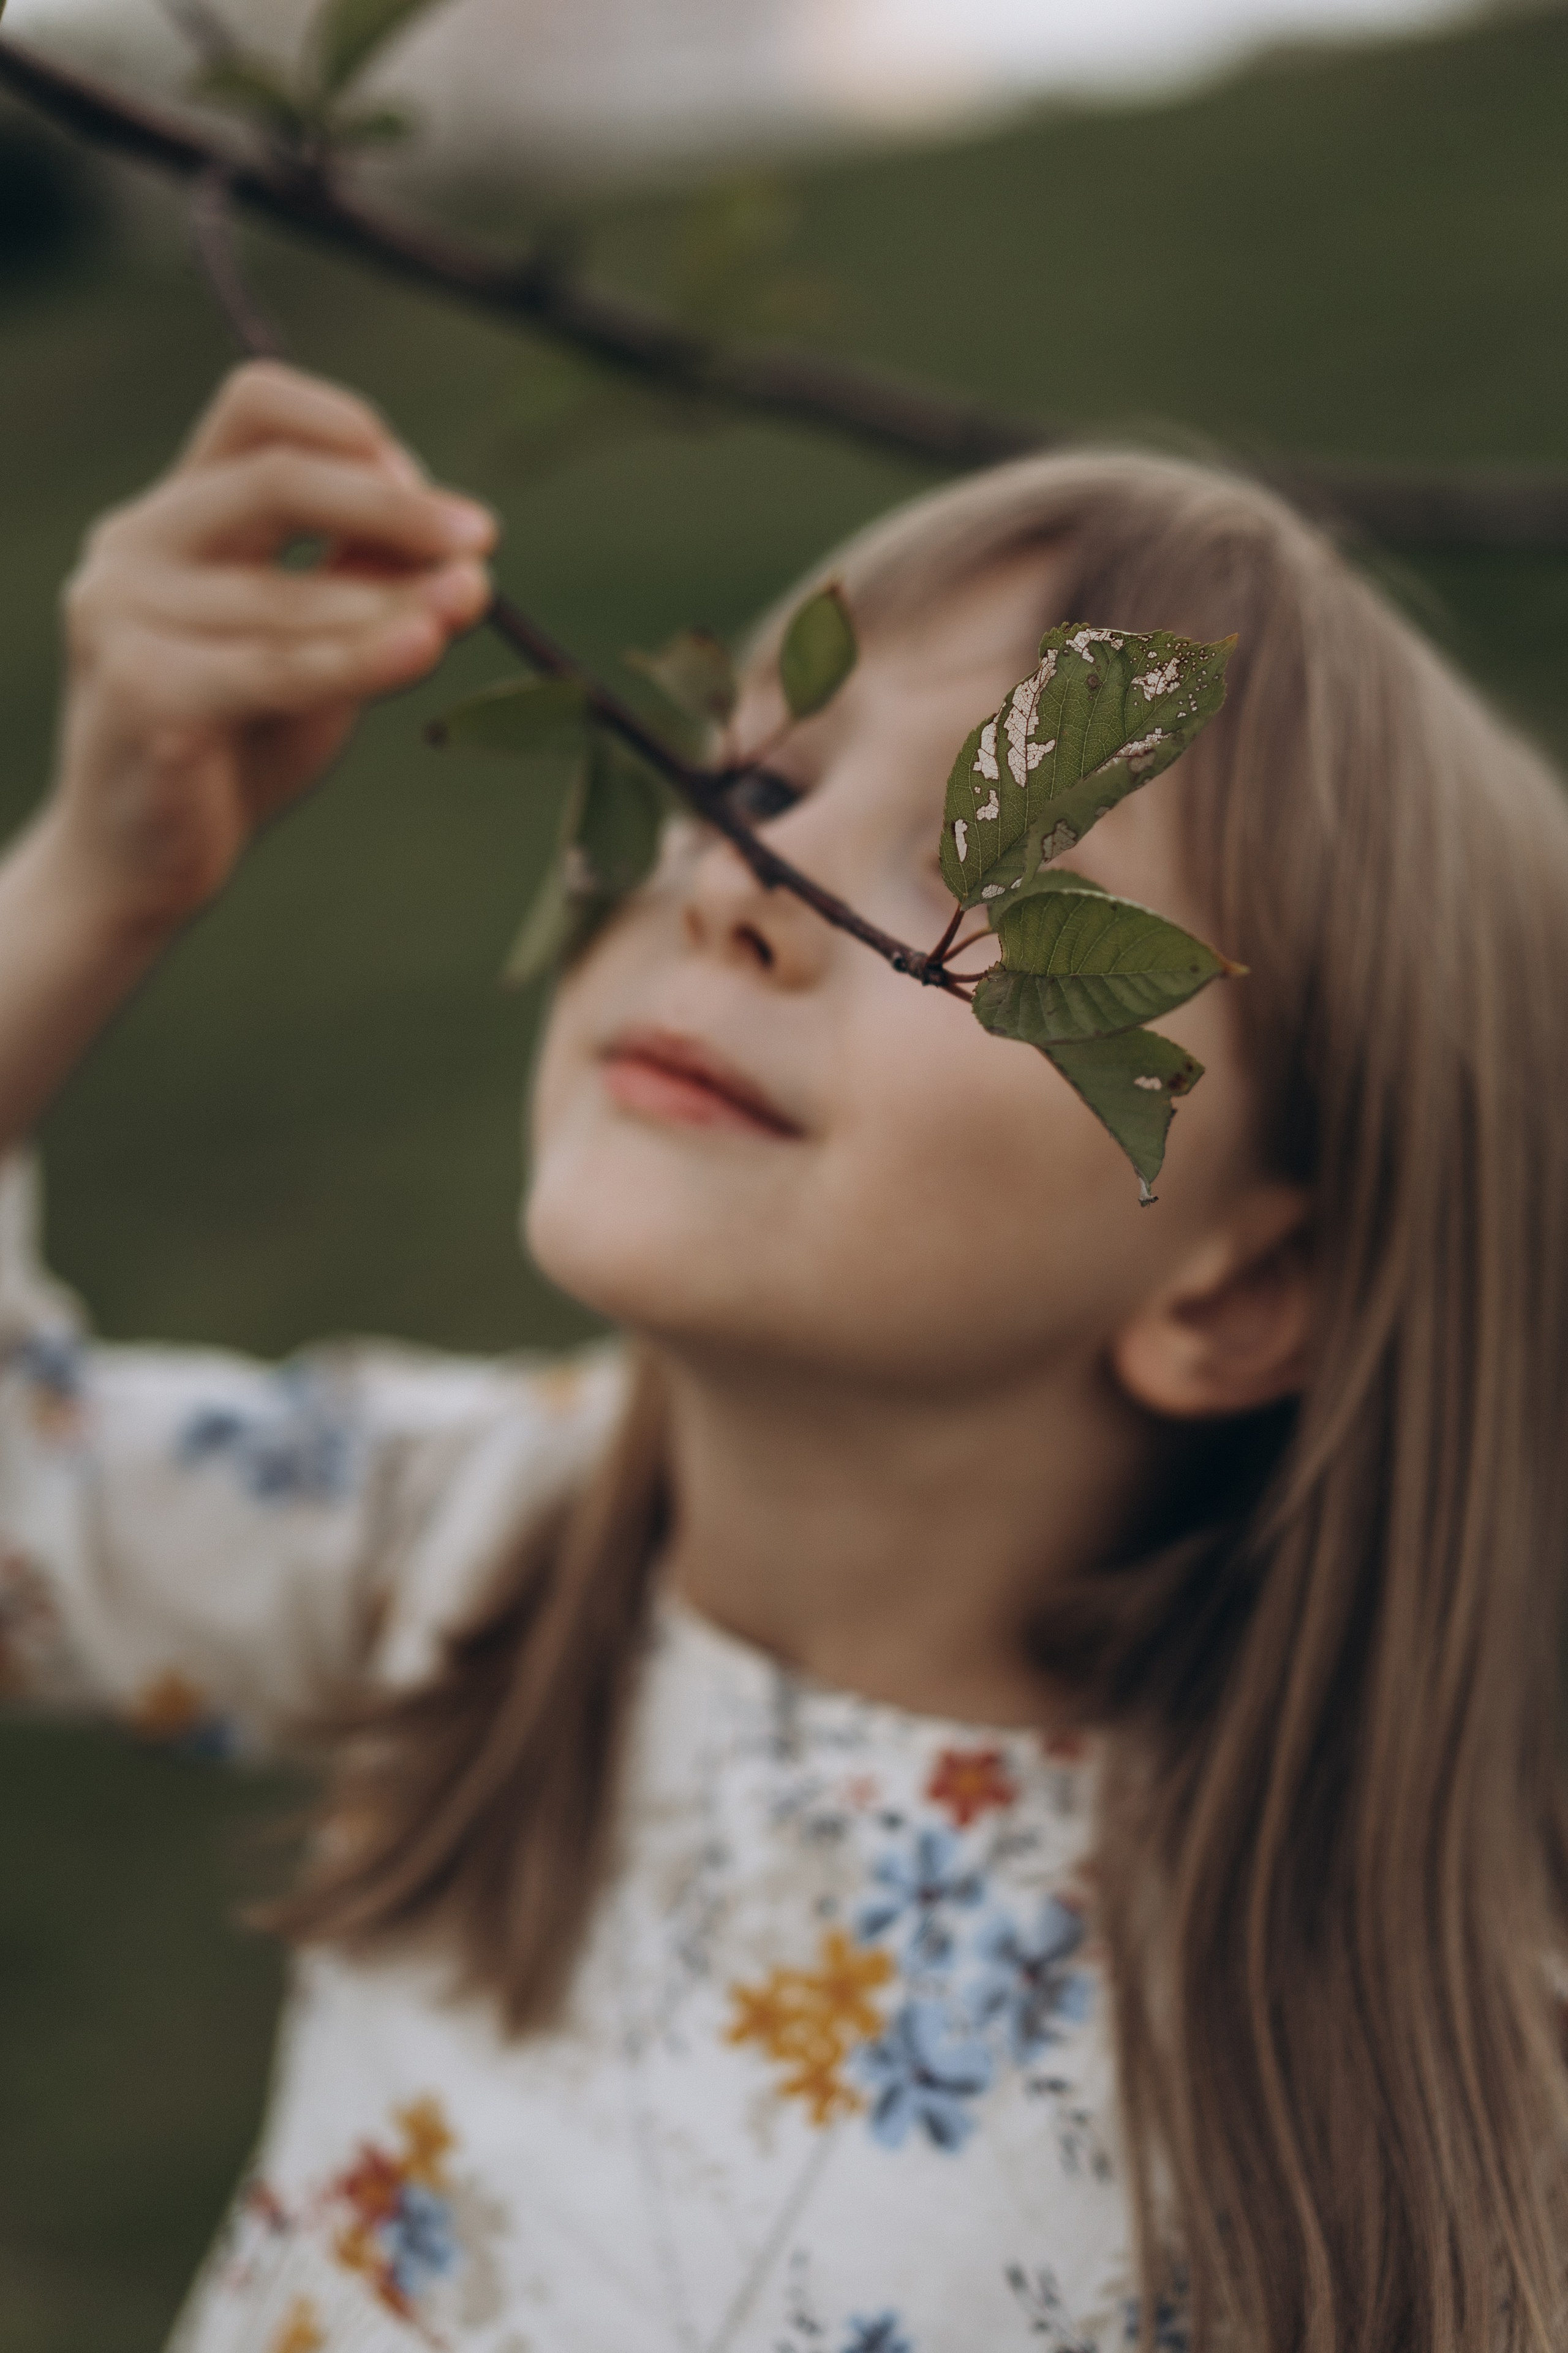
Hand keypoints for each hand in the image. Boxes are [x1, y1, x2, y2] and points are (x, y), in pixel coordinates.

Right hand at [49, 358, 496, 939]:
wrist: (139, 866)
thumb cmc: (234, 748)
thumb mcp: (311, 647)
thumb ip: (363, 586)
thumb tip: (461, 544)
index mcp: (173, 514)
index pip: (257, 409)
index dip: (352, 432)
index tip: (436, 502)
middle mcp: (133, 546)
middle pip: (278, 477)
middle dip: (393, 506)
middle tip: (480, 538)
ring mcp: (122, 614)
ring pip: (289, 591)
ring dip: (391, 600)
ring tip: (466, 607)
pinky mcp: (139, 690)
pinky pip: (275, 667)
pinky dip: (358, 658)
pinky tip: (422, 649)